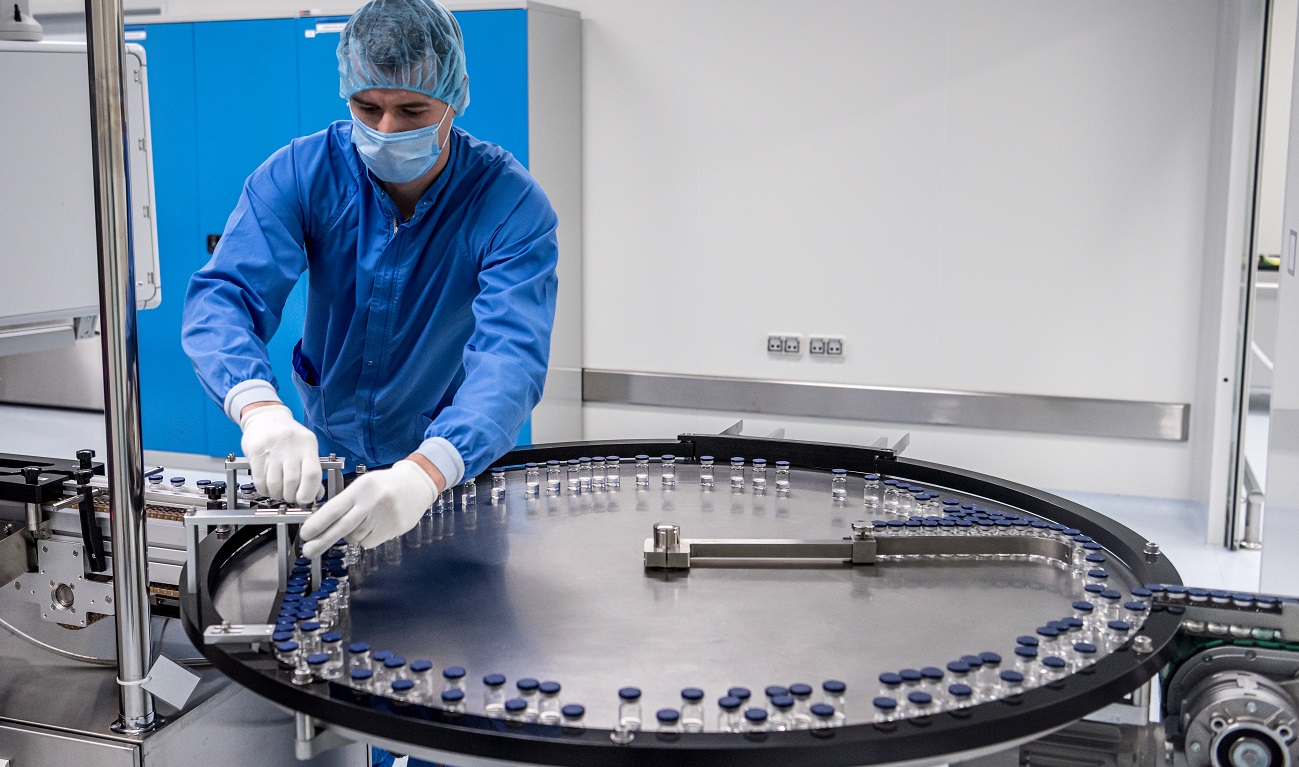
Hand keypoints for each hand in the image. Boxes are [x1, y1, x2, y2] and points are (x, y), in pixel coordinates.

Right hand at [239, 403, 321, 506]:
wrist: (266, 417)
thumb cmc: (290, 435)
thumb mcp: (306, 447)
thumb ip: (312, 469)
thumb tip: (316, 494)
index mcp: (307, 444)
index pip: (312, 473)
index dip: (309, 492)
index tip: (306, 500)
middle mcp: (290, 446)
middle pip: (292, 481)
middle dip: (291, 496)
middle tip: (291, 497)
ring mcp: (272, 449)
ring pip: (274, 484)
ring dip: (277, 495)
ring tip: (280, 493)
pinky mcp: (255, 454)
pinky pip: (259, 480)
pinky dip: (265, 490)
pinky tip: (268, 489)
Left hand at [298, 460, 438, 558]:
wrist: (417, 484)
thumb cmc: (385, 484)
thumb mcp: (363, 484)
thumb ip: (346, 501)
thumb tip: (322, 523)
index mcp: (361, 488)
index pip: (335, 508)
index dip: (318, 523)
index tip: (305, 534)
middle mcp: (372, 503)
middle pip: (343, 528)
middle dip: (323, 541)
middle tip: (308, 551)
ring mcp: (384, 517)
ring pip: (356, 537)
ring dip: (352, 534)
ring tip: (364, 520)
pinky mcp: (394, 529)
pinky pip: (369, 542)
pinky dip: (366, 537)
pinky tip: (376, 525)